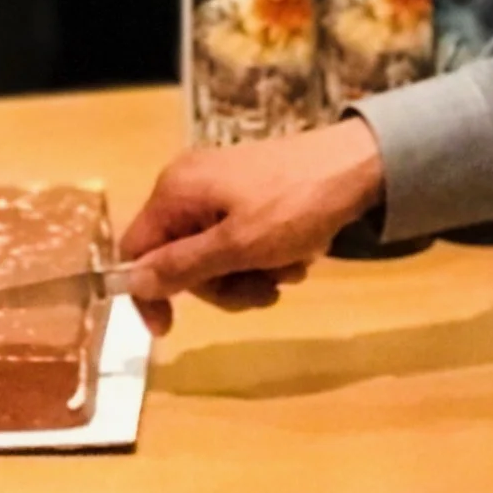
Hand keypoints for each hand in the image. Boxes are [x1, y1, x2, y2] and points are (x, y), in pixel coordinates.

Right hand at [119, 117, 387, 335]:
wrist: (363, 164)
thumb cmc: (296, 204)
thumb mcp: (236, 246)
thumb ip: (181, 267)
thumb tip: (129, 282)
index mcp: (176, 190)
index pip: (136, 251)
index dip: (149, 293)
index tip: (170, 328)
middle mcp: (193, 184)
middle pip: (181, 259)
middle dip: (222, 285)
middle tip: (264, 293)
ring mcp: (225, 188)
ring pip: (217, 256)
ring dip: (252, 274)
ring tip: (291, 269)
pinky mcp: (254, 193)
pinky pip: (244, 239)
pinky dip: (268, 255)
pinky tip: (300, 254)